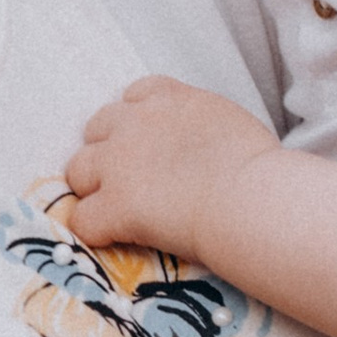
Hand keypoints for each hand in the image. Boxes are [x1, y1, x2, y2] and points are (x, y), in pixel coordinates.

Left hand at [66, 74, 278, 257]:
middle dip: (108, 153)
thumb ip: (196, 123)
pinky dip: (94, 230)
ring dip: (93, 189)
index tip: (150, 145)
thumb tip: (195, 144)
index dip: (135, 122)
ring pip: (78, 170)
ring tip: (117, 211)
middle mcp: (134, 123)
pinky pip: (81, 219)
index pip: (131, 96)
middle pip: (95, 130)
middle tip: (131, 181)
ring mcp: (118, 164)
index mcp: (166, 98)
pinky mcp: (114, 205)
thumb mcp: (226, 120)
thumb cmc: (258, 166)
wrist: (252, 197)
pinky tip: (114, 239)